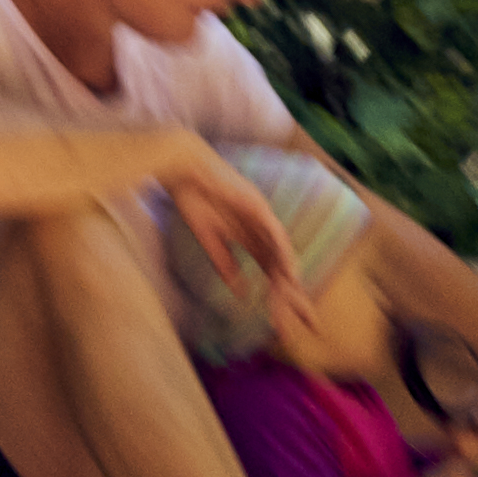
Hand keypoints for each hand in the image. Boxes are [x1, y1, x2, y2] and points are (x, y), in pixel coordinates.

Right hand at [157, 136, 302, 298]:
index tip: (280, 308)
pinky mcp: (256, 203)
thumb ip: (224, 262)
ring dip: (288, 268)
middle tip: (294, 306)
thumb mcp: (209, 237)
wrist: (183, 168)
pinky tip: (286, 267)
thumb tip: (240, 292)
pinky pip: (274, 230)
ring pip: (280, 246)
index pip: (267, 262)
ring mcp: (259, 213)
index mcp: (246, 232)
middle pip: (277, 257)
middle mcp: (257, 224)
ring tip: (294, 291)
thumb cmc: (192, 197)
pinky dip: (282, 250)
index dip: (274, 284)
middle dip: (286, 282)